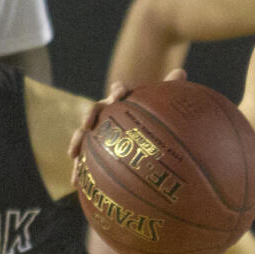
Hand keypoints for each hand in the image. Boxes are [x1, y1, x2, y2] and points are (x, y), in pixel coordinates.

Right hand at [68, 68, 185, 172]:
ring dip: (77, 141)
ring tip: (73, 153)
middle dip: (90, 115)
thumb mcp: (163, 107)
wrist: (145, 141)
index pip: (120, 90)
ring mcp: (98, 132)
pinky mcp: (93, 151)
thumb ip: (170, 89)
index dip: (118, 91)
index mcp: (124, 100)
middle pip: (95, 110)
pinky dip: (77, 169)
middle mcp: (107, 113)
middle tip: (88, 124)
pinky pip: (83, 159)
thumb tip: (181, 71)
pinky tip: (74, 182)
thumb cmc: (155, 120)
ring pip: (83, 134)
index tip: (120, 94)